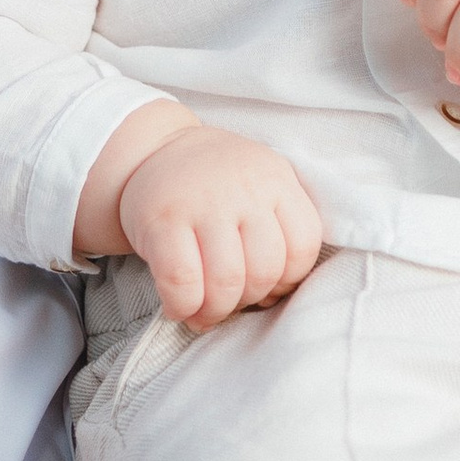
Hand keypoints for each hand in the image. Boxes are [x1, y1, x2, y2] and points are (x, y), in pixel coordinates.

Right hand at [114, 121, 324, 327]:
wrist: (157, 149)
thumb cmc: (217, 183)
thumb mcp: (261, 183)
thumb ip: (278, 229)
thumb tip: (270, 299)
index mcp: (276, 179)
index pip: (303, 247)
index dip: (287, 281)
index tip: (266, 288)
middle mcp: (244, 189)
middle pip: (263, 271)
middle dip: (247, 301)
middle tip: (230, 301)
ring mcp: (202, 203)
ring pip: (225, 281)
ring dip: (216, 311)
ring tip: (205, 311)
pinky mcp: (162, 220)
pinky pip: (181, 281)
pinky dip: (183, 306)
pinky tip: (179, 307)